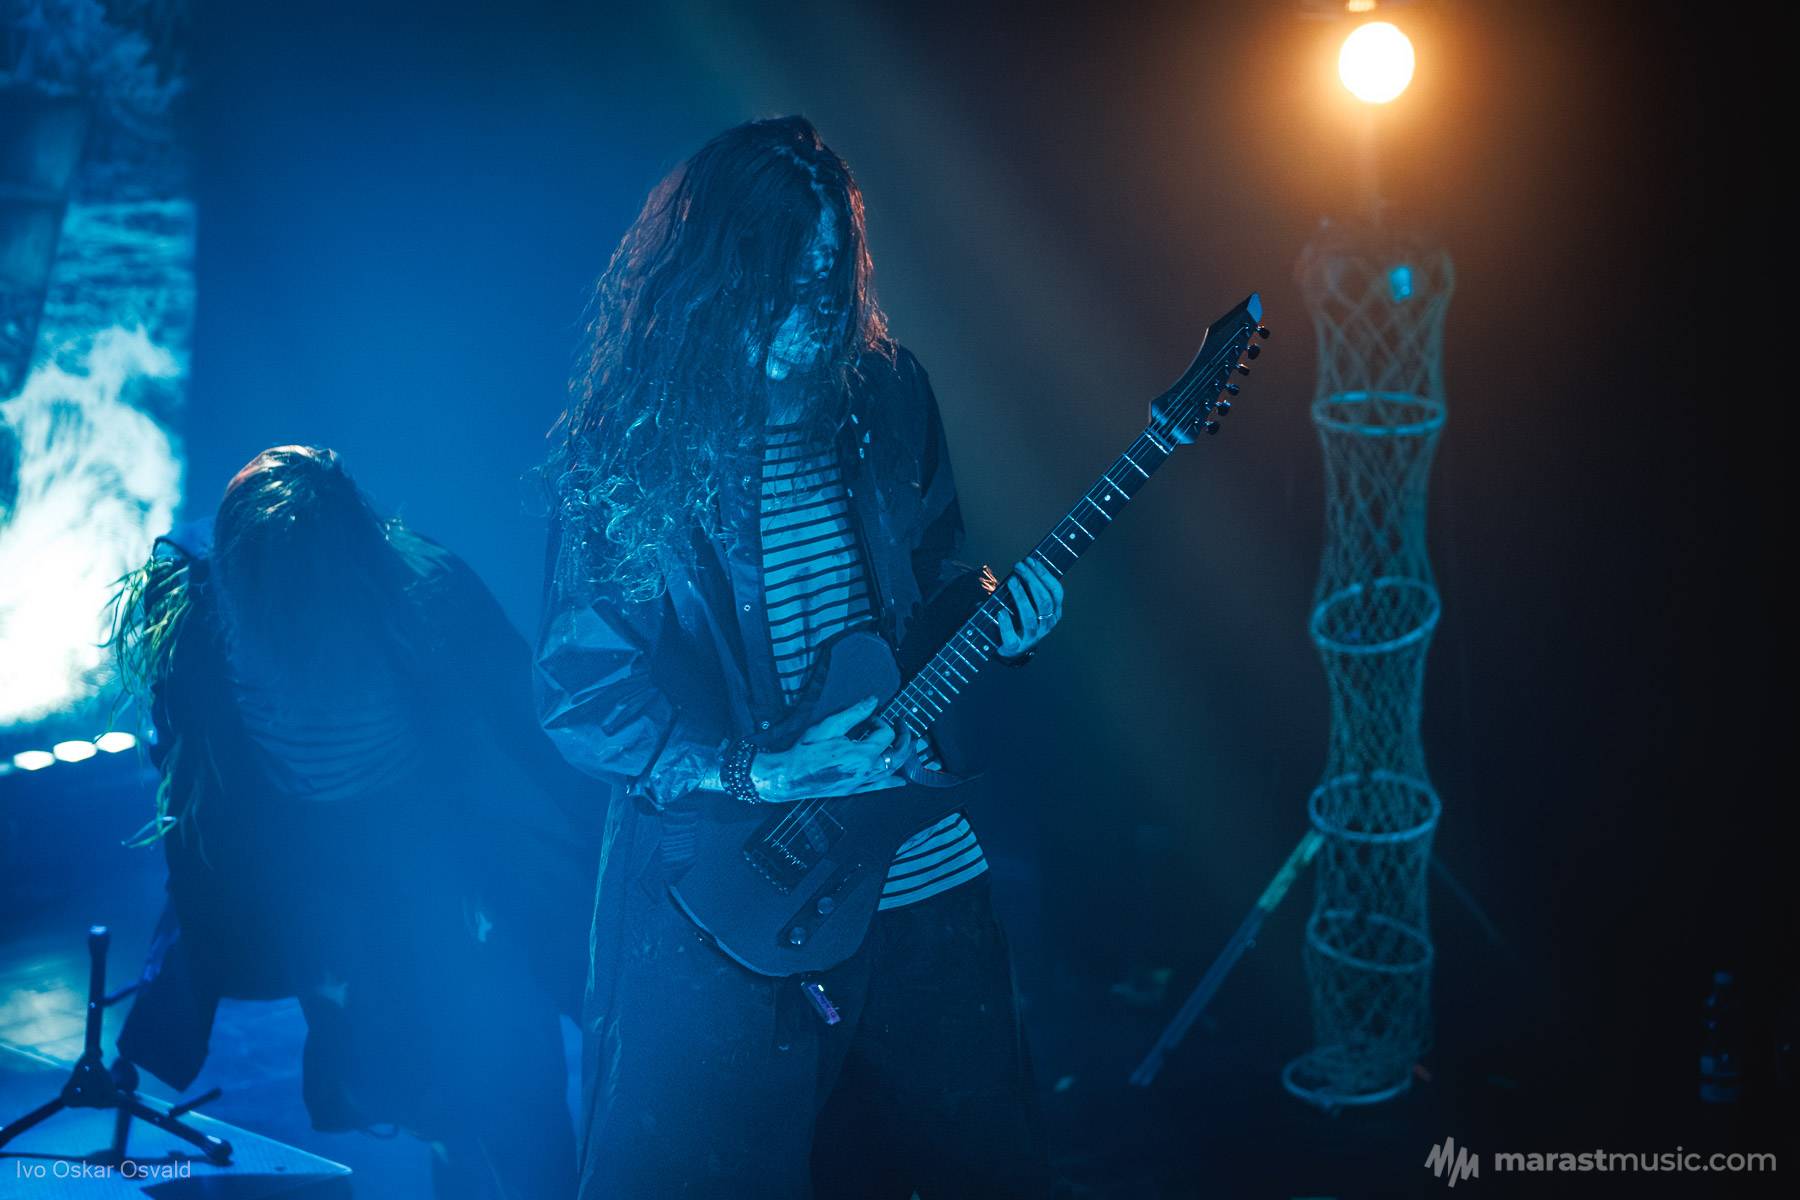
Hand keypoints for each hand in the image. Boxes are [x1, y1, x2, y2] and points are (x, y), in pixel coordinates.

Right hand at [749, 697, 912, 802]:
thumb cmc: (806, 750)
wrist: (790, 775)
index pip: (885, 734)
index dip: (881, 721)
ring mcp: (861, 782)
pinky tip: (901, 781)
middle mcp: (866, 770)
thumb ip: (855, 713)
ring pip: (892, 770)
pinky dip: (893, 782)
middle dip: (904, 737)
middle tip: (902, 724)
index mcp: (862, 754)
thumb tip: (873, 700)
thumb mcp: (830, 726)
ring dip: (902, 756)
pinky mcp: (854, 789)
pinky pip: (880, 787)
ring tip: (906, 745)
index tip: (869, 717)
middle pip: (898, 754)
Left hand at [997, 557, 1063, 657]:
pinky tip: (1001, 612)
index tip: (1030, 561)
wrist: (1011, 646)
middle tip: (1019, 567)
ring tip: (1012, 581)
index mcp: (1054, 612)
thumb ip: (1029, 589)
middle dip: (1032, 580)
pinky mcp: (1015, 646)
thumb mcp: (1029, 603)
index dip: (1044, 575)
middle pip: (1044, 601)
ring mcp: (1032, 636)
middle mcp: (1046, 624)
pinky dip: (1006, 623)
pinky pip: (1012, 636)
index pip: (1055, 591)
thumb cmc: (1020, 618)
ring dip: (1021, 596)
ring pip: (1030, 616)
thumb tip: (1021, 567)